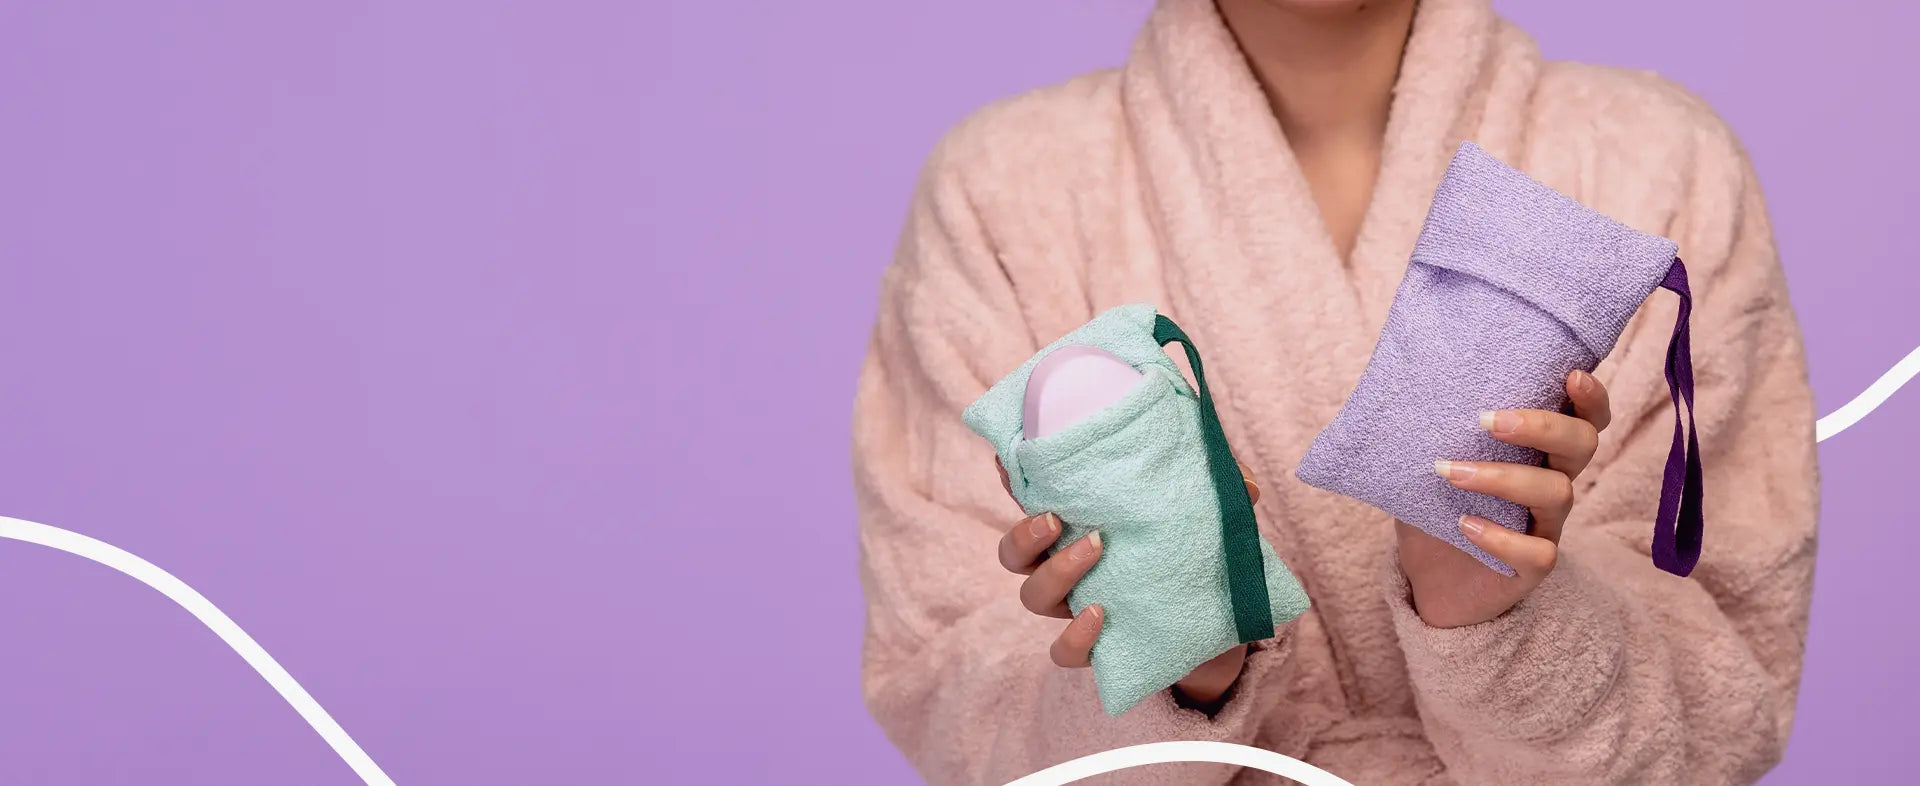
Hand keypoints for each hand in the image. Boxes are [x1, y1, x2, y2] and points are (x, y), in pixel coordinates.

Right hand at [994, 457, 1260, 707]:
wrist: (1226, 629)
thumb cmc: (1207, 556)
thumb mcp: (1217, 518)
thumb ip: (1228, 495)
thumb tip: (1244, 484)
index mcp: (1086, 526)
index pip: (1036, 500)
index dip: (1013, 478)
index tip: (1009, 457)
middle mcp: (1070, 566)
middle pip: (1015, 554)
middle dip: (1025, 534)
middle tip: (1057, 518)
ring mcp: (1078, 607)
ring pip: (1032, 596)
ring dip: (1055, 572)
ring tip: (1094, 551)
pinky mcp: (1098, 648)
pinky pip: (1063, 651)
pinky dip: (1074, 636)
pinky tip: (1099, 617)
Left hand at [1398, 370, 1611, 628]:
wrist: (1430, 580)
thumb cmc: (1435, 510)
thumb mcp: (1428, 464)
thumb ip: (1430, 431)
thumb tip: (1401, 388)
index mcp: (1538, 452)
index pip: (1584, 418)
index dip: (1589, 397)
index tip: (1570, 376)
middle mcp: (1552, 482)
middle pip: (1581, 444)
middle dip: (1542, 426)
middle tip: (1488, 421)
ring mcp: (1547, 526)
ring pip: (1557, 492)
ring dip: (1503, 477)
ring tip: (1450, 472)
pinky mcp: (1533, 567)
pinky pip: (1538, 551)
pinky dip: (1501, 536)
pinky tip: (1465, 525)